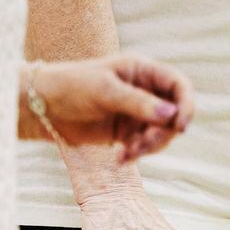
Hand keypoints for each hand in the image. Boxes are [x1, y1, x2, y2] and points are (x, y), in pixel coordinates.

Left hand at [20, 54, 193, 162]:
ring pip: (160, 133)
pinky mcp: (125, 132)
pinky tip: (120, 158)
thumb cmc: (72, 87)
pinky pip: (143, 146)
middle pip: (174, 114)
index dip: (187, 104)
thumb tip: (172, 114)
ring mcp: (136, 112)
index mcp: (143, 71)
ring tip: (127, 154)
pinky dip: (137, 154)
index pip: (179, 86)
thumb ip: (138, 102)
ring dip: (150, 147)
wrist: (42, 107)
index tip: (180, 126)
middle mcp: (144, 90)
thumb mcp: (105, 91)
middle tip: (143, 146)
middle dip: (163, 133)